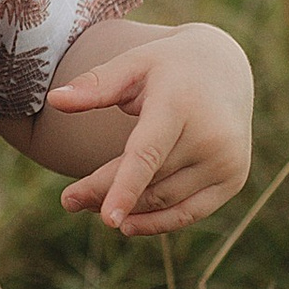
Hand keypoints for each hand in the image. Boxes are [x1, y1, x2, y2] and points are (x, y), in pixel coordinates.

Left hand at [47, 25, 253, 236]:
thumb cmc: (167, 66)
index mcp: (182, 105)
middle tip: (67, 201)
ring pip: (166, 200)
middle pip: (149, 181)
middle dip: (104, 194)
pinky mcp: (234, 178)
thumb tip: (54, 99)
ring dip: (128, 209)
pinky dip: (158, 222)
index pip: (149, 154)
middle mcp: (212, 136)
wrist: (226, 69)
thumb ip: (95, 85)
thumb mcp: (132, 64)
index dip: (125, 188)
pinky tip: (128, 224)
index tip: (106, 219)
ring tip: (87, 205)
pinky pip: (190, 212)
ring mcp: (227, 161)